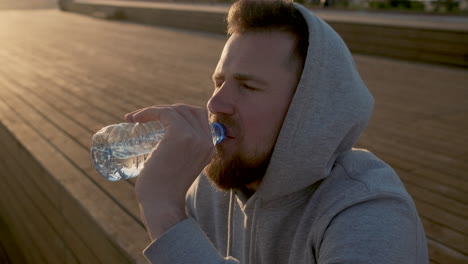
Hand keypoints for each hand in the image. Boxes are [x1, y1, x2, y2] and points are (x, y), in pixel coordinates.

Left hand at [125, 104, 214, 239]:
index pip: (199, 118)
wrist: (162, 204)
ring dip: (154, 110)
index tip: (157, 121)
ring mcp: (195, 136)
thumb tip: (165, 146)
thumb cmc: (165, 190)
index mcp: (209, 147)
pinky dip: (148, 112)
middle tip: (145, 119)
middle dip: (167, 110)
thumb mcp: (181, 168)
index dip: (178, 115)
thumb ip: (182, 156)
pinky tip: (135, 119)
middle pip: (188, 110)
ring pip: (175, 110)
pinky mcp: (180, 134)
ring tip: (136, 119)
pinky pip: (164, 113)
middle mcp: (206, 140)